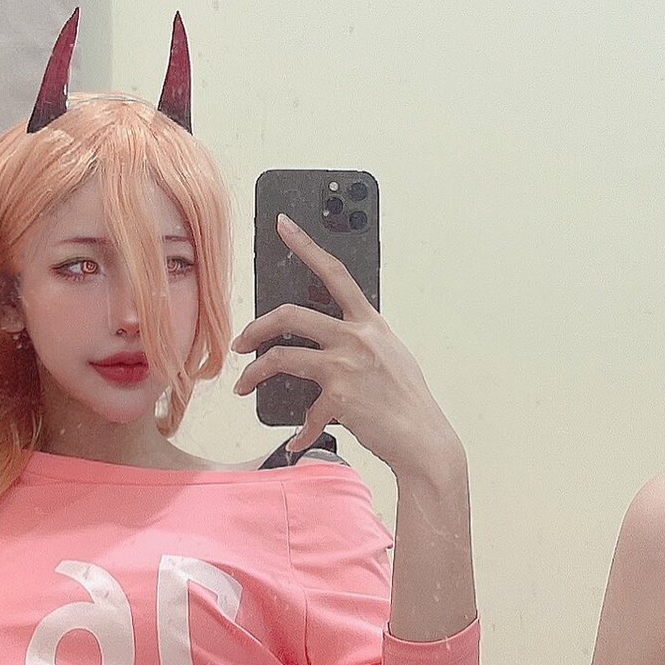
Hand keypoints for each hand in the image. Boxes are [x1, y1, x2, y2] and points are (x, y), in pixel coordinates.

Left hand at [230, 215, 461, 479]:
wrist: (423, 438)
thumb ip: (360, 341)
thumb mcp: (389, 356)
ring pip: (282, 357)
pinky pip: (304, 413)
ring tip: (244, 383)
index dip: (305, 245)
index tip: (282, 224)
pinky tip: (295, 440)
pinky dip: (299, 431)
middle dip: (256, 328)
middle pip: (290, 315)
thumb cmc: (407, 400)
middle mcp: (356, 337)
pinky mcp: (339, 397)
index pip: (334, 272)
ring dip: (254, 372)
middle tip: (242, 342)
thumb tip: (329, 341)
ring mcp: (346, 366)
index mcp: (369, 322)